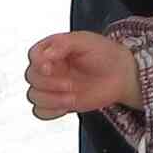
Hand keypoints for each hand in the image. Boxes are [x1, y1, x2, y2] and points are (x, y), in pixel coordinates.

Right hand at [26, 30, 141, 118]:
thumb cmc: (104, 54)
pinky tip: (65, 106)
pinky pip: (40, 111)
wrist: (120, 75)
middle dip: (49, 83)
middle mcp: (50, 68)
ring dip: (51, 98)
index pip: (33, 55)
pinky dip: (49, 111)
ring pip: (33, 95)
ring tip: (71, 96)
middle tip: (69, 84)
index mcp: (53, 50)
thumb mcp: (85, 41)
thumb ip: (63, 44)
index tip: (50, 67)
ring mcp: (53, 86)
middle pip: (31, 77)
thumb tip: (46, 54)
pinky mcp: (58, 103)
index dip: (37, 63)